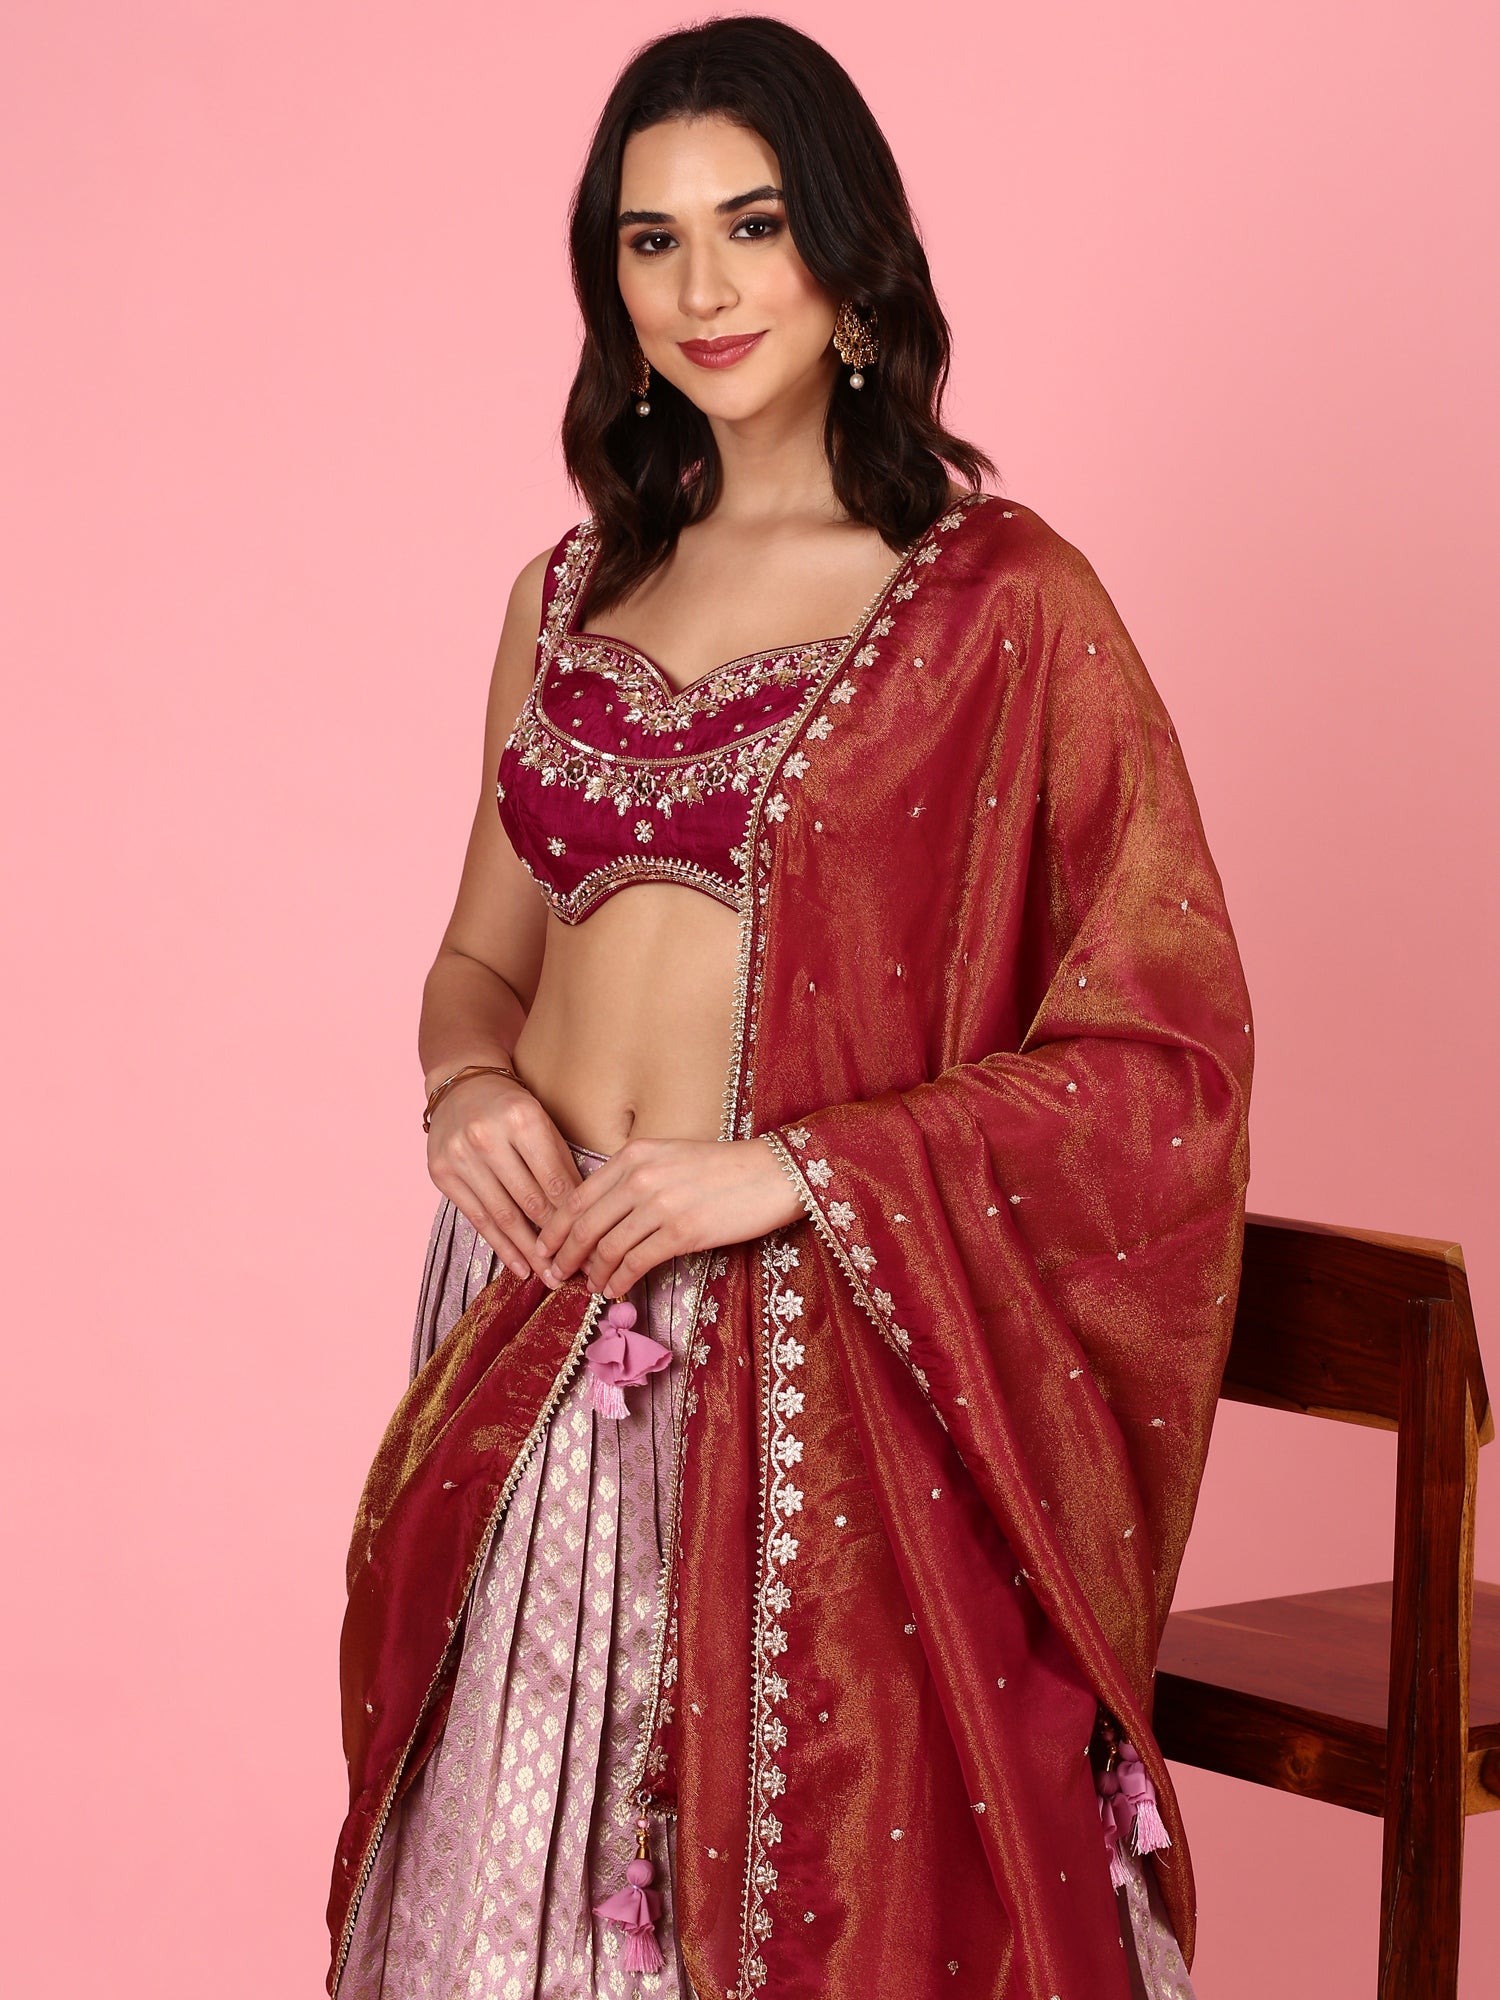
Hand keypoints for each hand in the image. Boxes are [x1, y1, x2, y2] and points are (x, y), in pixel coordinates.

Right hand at [426, 1072, 583, 1280]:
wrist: (460, 1086)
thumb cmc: (511, 1108)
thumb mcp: (543, 1122)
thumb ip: (560, 1164)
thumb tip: (584, 1215)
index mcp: (522, 1118)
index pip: (555, 1179)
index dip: (575, 1216)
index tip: (592, 1243)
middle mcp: (487, 1136)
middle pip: (529, 1201)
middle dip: (555, 1240)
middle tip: (577, 1268)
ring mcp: (460, 1156)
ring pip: (502, 1216)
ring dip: (529, 1251)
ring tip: (549, 1275)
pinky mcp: (441, 1173)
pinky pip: (477, 1218)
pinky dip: (500, 1245)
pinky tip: (519, 1265)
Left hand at [533, 1137, 804, 1297]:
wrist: (773, 1173)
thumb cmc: (723, 1168)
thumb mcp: (669, 1156)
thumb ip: (633, 1177)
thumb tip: (601, 1217)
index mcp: (633, 1154)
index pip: (577, 1196)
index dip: (554, 1229)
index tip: (544, 1249)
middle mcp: (640, 1176)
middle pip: (585, 1225)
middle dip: (564, 1256)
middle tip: (554, 1277)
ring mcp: (660, 1204)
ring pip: (607, 1247)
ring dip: (592, 1273)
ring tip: (589, 1286)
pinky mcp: (682, 1231)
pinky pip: (637, 1263)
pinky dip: (620, 1280)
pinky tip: (616, 1289)